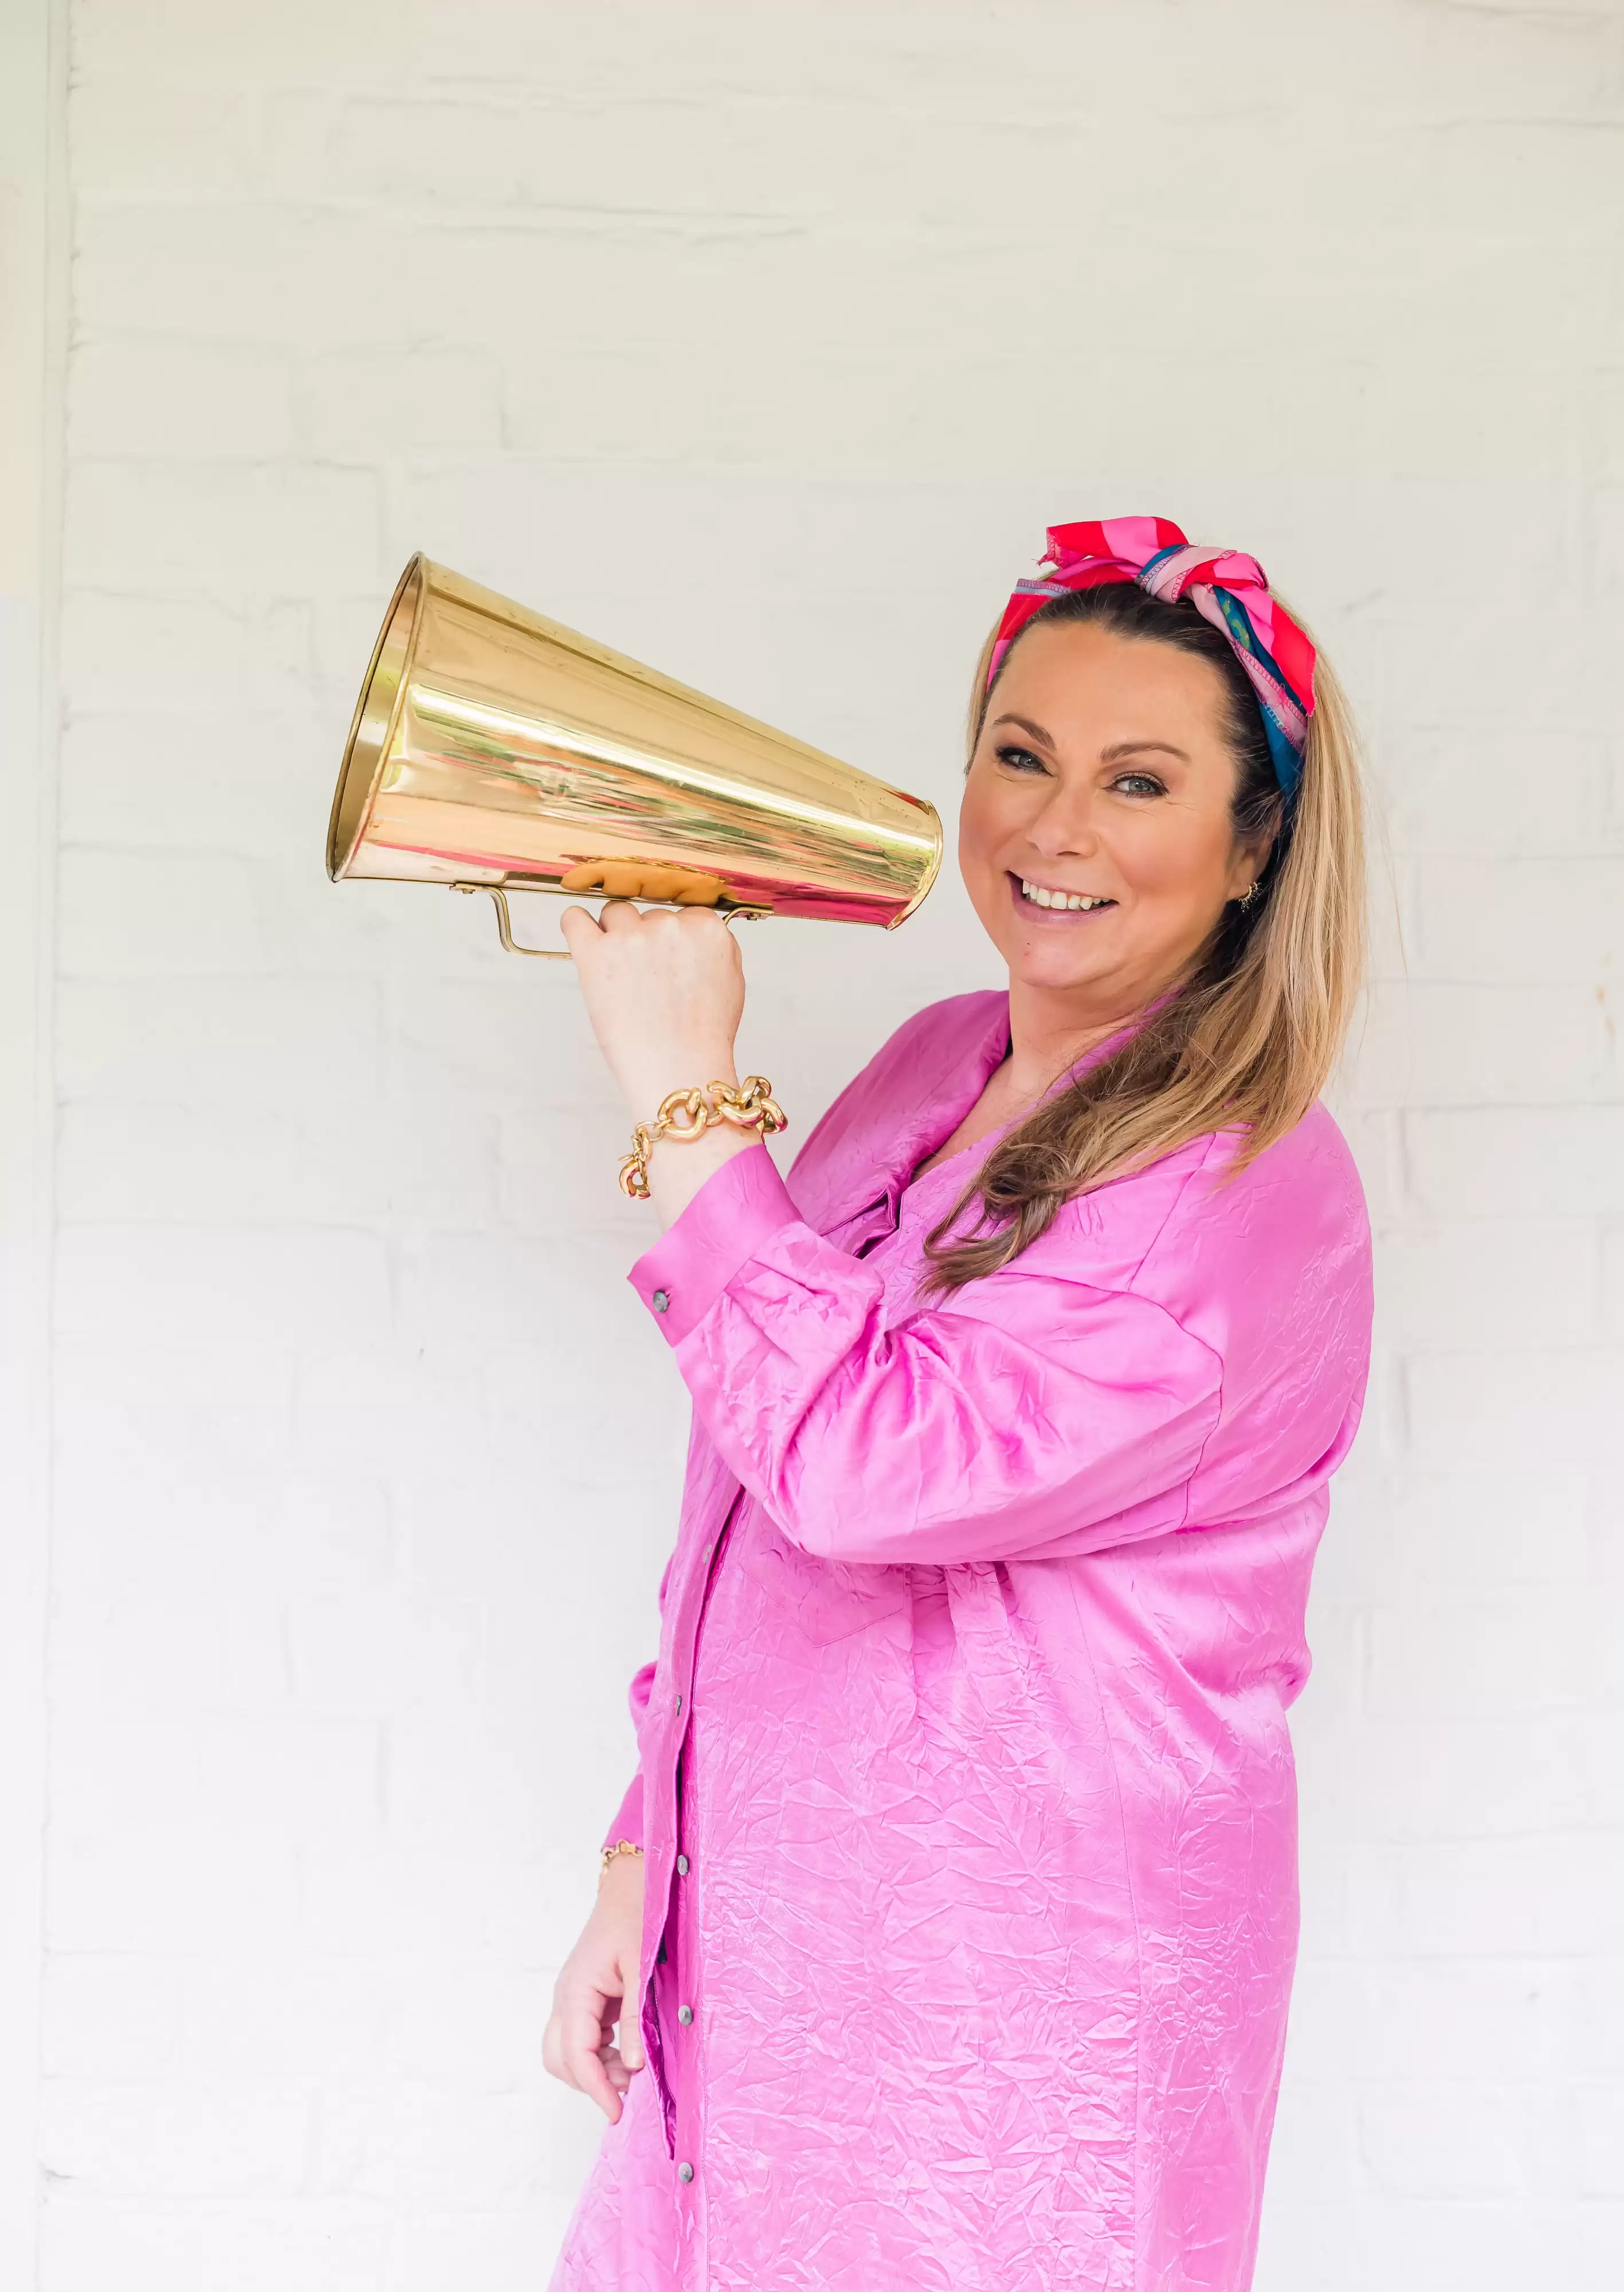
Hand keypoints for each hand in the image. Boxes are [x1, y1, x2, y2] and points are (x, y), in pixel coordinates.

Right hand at [543, 1850, 646, 2122]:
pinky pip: (581, 2037)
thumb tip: (633, 2066)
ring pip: (566, 2051)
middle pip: (560, 2059)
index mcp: (576, 1990)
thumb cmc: (638, 1919)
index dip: (596, 2088)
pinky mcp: (584, 1998)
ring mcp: (572, 1998)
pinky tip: (627, 2051)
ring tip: (631, 2069)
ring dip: (594, 2069)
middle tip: (628, 2090)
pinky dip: (599, 2054)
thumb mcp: (642, 1969)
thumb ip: (635, 2018)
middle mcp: (566, 1997)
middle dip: (590, 2081)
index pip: (576, 2054)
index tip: (617, 2113)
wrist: (633, 1887)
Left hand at [561, 902, 760, 1229]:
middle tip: (644, 980)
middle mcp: (670, 926)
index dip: (672, 940)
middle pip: (648, 915)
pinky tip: (581, 938)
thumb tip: (694, 930)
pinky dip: (576, 926)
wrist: (678, 1073)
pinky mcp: (595, 954)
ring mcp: (632, 937)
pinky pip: (574, 918)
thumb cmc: (703, 1039)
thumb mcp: (731, 984)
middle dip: (645, 940)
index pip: (683, 914)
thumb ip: (715, 948)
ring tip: (619, 976)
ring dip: (614, 936)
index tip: (667, 964)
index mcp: (707, 929)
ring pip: (615, 914)